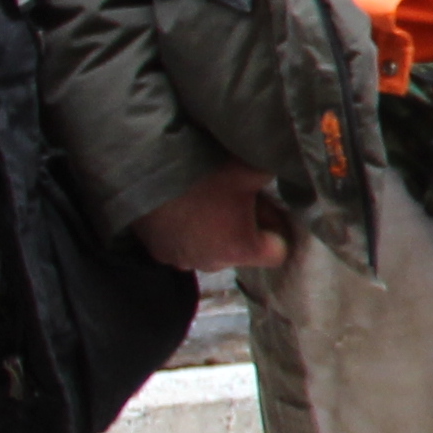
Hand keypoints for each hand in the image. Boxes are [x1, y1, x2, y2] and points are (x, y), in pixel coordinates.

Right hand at [130, 160, 292, 272]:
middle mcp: (214, 264)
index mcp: (242, 248)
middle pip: (245, 252)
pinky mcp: (159, 254)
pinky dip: (191, 233)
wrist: (142, 172)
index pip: (279, 252)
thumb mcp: (248, 168)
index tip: (270, 208)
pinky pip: (186, 248)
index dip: (279, 229)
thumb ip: (276, 173)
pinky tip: (186, 208)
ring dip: (217, 232)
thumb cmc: (203, 173)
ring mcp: (184, 262)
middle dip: (247, 228)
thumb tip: (290, 169)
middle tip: (240, 198)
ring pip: (214, 251)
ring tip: (210, 201)